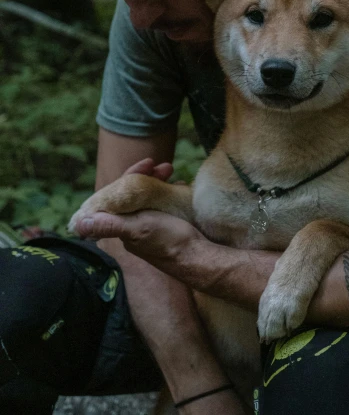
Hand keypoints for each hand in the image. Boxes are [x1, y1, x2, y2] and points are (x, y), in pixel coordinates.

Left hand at [76, 158, 203, 278]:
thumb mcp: (139, 229)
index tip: (148, 162)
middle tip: (167, 166)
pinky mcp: (166, 226)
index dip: (130, 176)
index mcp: (122, 226)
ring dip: (159, 182)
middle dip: (148, 176)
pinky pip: (163, 203)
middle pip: (134, 194)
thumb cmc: (168, 242)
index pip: (118, 195)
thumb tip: (77, 224)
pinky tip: (179, 187)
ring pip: (149, 197)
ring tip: (174, 173)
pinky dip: (169, 192)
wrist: (198, 258)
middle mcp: (133, 226)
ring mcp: (150, 225)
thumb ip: (110, 225)